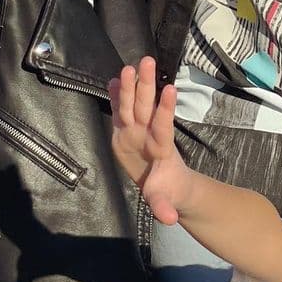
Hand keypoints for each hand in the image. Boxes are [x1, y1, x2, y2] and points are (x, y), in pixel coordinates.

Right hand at [109, 56, 191, 223]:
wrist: (163, 183)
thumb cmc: (166, 192)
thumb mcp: (165, 202)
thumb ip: (164, 207)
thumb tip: (169, 219)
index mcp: (159, 148)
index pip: (163, 126)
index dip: (165, 109)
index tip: (169, 89)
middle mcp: (147, 133)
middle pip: (146, 106)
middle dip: (145, 85)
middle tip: (147, 61)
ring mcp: (135, 130)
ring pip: (133, 104)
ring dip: (131, 84)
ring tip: (129, 65)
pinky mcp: (123, 130)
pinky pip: (119, 110)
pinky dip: (116, 95)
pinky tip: (112, 80)